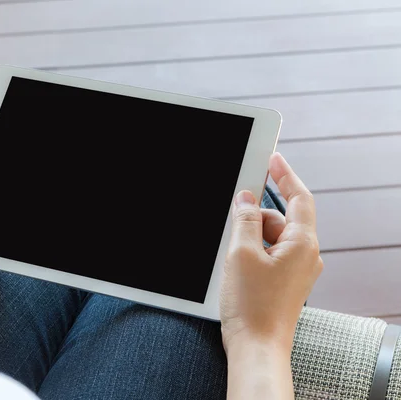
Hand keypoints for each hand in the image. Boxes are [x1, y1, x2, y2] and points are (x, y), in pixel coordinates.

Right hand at [220, 153, 322, 353]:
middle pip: (281, 218)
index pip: (300, 197)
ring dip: (251, 236)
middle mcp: (305, 256)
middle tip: (232, 215)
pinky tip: (236, 263)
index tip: (273, 158)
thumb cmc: (252, 306)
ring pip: (273, 237)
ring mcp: (296, 270)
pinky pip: (270, 254)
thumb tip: (245, 199)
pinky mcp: (285, 282)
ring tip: (231, 254)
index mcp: (303, 244)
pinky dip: (253, 251)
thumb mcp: (241, 254)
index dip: (285, 174)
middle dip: (256, 214)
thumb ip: (244, 220)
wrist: (256, 347)